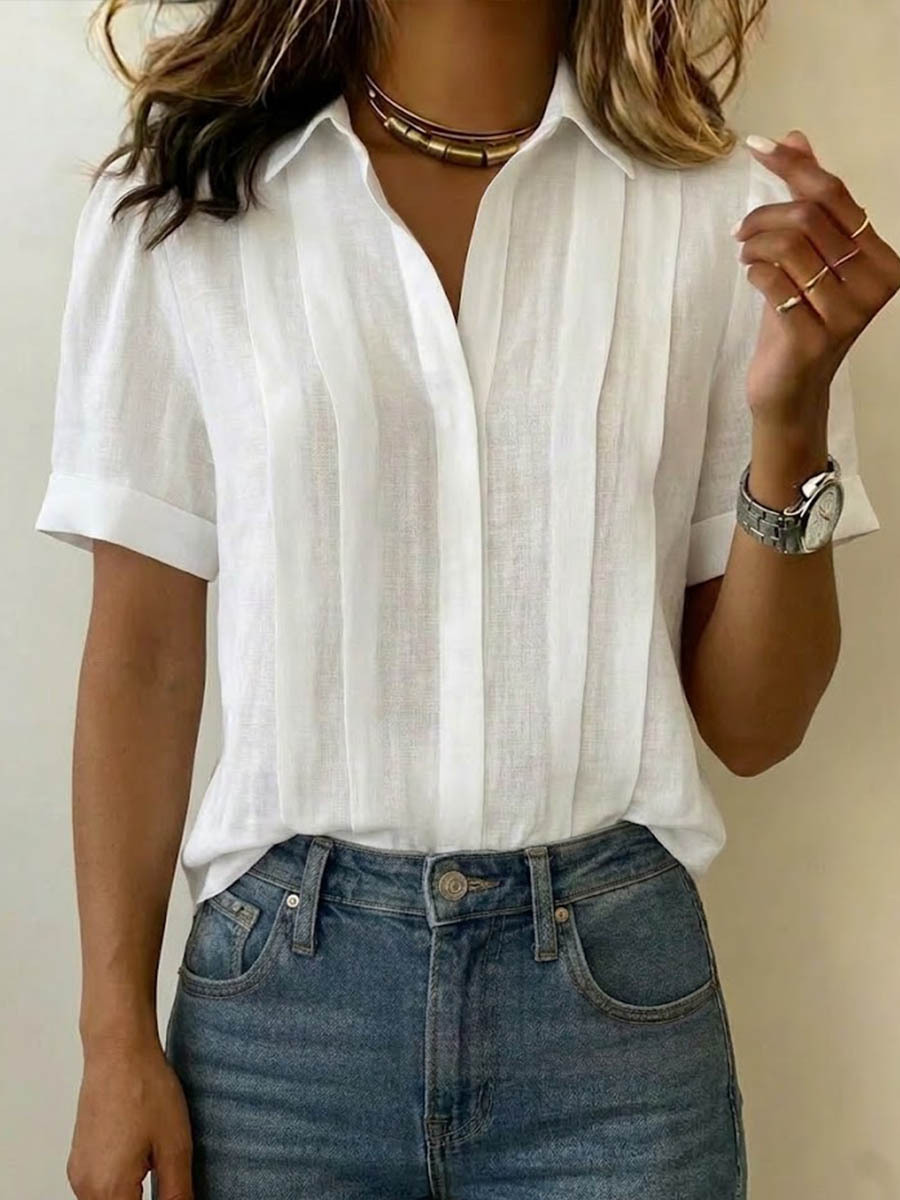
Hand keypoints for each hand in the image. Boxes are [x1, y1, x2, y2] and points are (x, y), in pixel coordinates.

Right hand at [67, 1039, 192, 1199]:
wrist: (118, 1050)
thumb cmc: (145, 1088)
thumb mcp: (175, 1147)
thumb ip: (177, 1194)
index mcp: (109, 1190)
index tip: (174, 1191)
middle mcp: (85, 1187)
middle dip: (147, 1199)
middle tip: (167, 1171)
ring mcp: (79, 1172)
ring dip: (133, 1195)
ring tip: (158, 1165)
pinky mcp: (79, 1158)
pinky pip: (99, 1187)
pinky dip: (121, 1185)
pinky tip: (143, 1159)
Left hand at [733, 129, 899, 432]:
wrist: (789, 390)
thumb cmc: (798, 319)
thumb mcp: (806, 257)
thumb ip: (807, 200)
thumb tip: (796, 137)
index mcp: (881, 259)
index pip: (836, 196)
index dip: (793, 166)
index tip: (756, 145)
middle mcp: (875, 284)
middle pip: (808, 218)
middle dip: (763, 216)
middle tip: (742, 231)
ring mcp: (847, 314)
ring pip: (788, 246)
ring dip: (754, 244)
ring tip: (747, 257)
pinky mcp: (815, 338)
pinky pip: (772, 283)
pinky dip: (753, 272)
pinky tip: (752, 278)